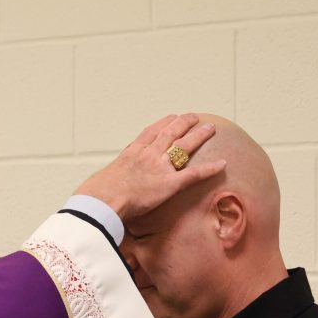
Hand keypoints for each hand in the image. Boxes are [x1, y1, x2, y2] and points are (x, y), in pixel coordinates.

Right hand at [74, 113, 225, 222]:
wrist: (101, 200)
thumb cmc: (95, 196)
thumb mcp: (98, 184)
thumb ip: (105, 184)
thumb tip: (96, 194)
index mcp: (130, 154)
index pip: (150, 134)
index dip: (162, 124)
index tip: (170, 118)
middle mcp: (147, 155)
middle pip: (170, 133)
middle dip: (184, 123)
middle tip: (194, 116)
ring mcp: (159, 167)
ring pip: (184, 146)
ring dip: (199, 135)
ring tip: (210, 128)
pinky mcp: (169, 184)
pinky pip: (194, 174)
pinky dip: (209, 168)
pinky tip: (222, 163)